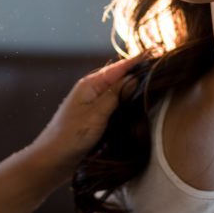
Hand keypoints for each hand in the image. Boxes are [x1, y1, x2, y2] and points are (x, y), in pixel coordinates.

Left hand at [26, 53, 146, 180]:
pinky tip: (139, 106)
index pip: (119, 68)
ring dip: (134, 89)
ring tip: (155, 83)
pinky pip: (116, 107)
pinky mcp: (96, 120)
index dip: (137, 61)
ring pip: (119, 93)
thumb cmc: (70, 136)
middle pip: (120, 78)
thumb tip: (134, 78)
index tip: (155, 52)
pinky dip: (127, 105)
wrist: (52, 160)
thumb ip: (115, 95)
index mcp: (90, 84)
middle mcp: (92, 91)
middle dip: (138, 73)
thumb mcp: (96, 115)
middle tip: (161, 69)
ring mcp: (94, 106)